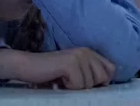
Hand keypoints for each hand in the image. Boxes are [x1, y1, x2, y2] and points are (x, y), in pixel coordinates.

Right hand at [0, 47, 114, 88]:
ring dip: (75, 88)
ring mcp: (79, 56)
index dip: (101, 81)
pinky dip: (68, 88)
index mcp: (90, 52)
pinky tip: (58, 79)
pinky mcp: (71, 63)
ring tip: (63, 79)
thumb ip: (90, 74)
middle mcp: (87, 51)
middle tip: (70, 81)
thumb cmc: (51, 74)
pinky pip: (79, 85)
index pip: (111, 69)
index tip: (84, 83)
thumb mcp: (76, 73)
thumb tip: (107, 85)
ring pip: (89, 84)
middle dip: (87, 86)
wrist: (28, 67)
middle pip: (102, 79)